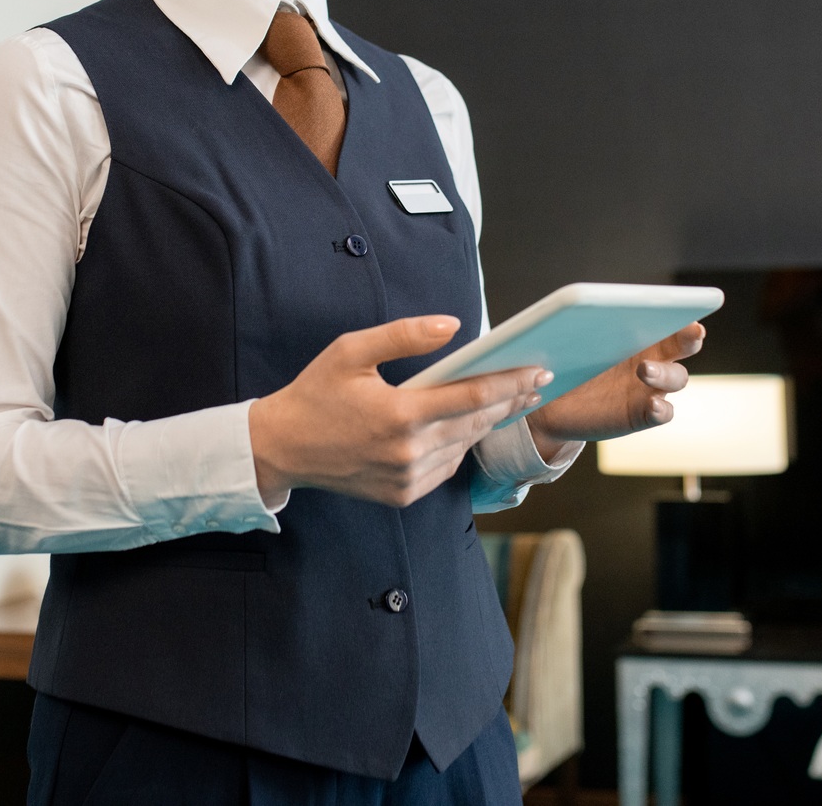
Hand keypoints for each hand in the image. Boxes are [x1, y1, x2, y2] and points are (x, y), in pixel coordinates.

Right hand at [249, 315, 550, 508]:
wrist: (283, 448)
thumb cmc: (316, 393)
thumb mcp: (351, 350)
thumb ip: (404, 335)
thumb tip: (453, 326)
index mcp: (398, 415)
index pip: (471, 397)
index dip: (510, 383)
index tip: (537, 370)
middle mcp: (407, 452)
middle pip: (476, 423)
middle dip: (510, 401)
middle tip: (537, 381)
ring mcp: (406, 478)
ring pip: (464, 446)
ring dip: (488, 423)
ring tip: (511, 401)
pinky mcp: (402, 495)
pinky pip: (446, 467)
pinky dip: (461, 445)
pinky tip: (469, 426)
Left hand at [523, 323, 704, 462]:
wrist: (556, 402)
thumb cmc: (568, 362)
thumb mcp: (572, 340)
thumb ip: (582, 325)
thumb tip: (576, 310)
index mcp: (640, 335)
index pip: (668, 321)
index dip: (681, 316)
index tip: (689, 313)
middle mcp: (653, 359)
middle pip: (683, 346)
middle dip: (690, 338)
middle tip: (693, 333)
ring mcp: (651, 388)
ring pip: (676, 378)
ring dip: (666, 373)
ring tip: (644, 370)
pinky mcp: (643, 414)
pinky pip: (663, 413)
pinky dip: (662, 409)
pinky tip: (652, 405)